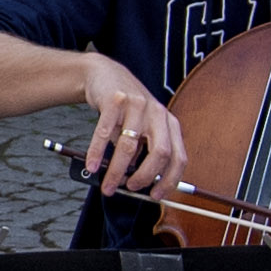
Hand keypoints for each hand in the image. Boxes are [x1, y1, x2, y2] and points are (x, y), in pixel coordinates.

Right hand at [67, 62, 187, 199]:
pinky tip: (91, 166)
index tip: (156, 195)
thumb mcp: (142, 128)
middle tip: (131, 189)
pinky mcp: (115, 100)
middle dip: (145, 176)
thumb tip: (135, 182)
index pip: (178, 157)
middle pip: (160, 152)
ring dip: (117, 171)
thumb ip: (143, 152)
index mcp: (169, 123)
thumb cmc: (126, 109)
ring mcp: (137, 105)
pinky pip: (105, 132)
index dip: (169, 180)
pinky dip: (97, 152)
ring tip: (107, 185)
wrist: (105, 75)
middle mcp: (157, 113)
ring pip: (130, 146)